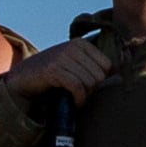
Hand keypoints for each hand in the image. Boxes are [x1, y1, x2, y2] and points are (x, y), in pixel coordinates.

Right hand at [1, 36, 115, 102]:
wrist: (25, 77)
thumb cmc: (55, 74)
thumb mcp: (75, 64)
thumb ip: (94, 67)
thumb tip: (120, 74)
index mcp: (81, 44)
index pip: (108, 65)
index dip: (101, 80)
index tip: (89, 86)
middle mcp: (72, 47)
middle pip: (99, 75)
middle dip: (92, 89)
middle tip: (80, 93)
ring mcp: (62, 57)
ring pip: (89, 82)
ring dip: (84, 95)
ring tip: (75, 97)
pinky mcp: (53, 70)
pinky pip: (77, 87)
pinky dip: (79, 99)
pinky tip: (75, 102)